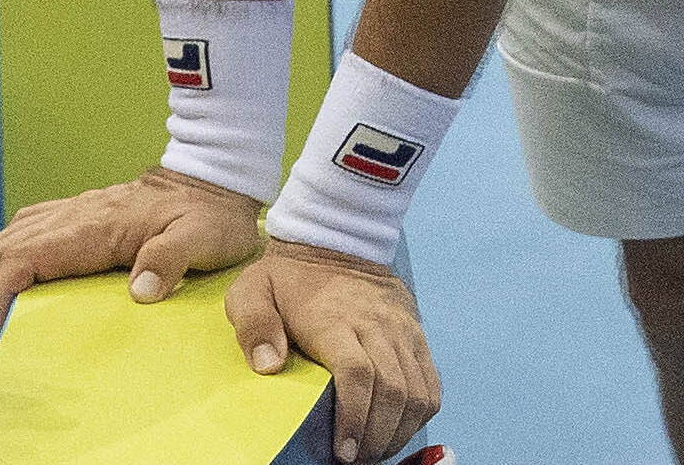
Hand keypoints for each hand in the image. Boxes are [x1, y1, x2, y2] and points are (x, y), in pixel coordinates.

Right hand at [0, 168, 265, 320]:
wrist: (217, 179)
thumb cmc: (211, 214)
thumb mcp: (202, 239)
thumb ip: (170, 259)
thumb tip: (139, 292)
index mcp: (94, 226)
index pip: (23, 255)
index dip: (2, 294)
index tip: (6, 330)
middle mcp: (77, 215)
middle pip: (7, 246)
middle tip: (7, 330)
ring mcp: (78, 210)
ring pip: (15, 235)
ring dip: (5, 272)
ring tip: (16, 313)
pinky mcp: (84, 212)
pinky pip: (34, 229)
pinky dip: (21, 256)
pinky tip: (36, 283)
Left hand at [230, 242, 435, 462]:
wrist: (335, 240)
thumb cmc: (287, 278)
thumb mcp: (252, 290)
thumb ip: (253, 325)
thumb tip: (268, 366)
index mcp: (335, 320)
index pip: (357, 374)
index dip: (354, 418)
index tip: (342, 450)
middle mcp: (376, 325)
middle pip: (393, 391)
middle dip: (376, 436)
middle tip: (355, 460)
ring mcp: (401, 330)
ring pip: (417, 392)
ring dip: (399, 431)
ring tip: (374, 450)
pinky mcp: (416, 334)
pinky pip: (432, 383)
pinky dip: (419, 414)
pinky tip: (396, 429)